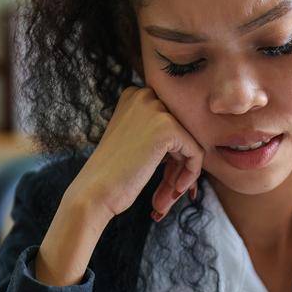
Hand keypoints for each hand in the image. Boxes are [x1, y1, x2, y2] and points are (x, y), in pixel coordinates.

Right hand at [66, 85, 205, 222]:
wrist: (94, 191)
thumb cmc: (112, 174)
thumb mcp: (134, 140)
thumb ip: (157, 131)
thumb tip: (191, 139)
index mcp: (134, 95)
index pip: (171, 122)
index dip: (172, 154)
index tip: (165, 178)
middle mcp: (144, 96)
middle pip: (182, 132)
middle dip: (179, 164)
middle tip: (170, 190)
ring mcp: (156, 110)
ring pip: (190, 143)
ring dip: (183, 172)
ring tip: (170, 196)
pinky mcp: (168, 128)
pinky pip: (196, 153)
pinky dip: (190, 174)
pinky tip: (175, 191)